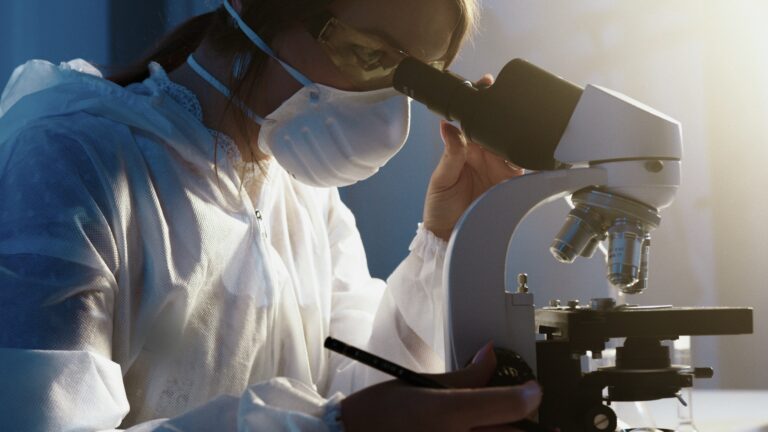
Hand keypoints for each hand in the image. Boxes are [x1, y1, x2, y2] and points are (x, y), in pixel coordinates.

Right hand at [340, 343, 541, 431]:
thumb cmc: (379, 414)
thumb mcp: (420, 384)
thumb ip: (464, 376)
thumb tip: (490, 357)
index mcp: (447, 412)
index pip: (509, 404)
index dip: (529, 395)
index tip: (533, 390)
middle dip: (528, 426)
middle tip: (541, 421)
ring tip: (510, 428)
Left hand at [422, 74, 524, 240]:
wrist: (449, 237)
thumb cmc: (439, 208)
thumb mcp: (440, 180)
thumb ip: (449, 154)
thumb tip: (448, 126)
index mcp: (464, 149)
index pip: (474, 121)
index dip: (481, 104)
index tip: (486, 85)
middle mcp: (483, 155)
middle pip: (496, 129)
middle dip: (503, 114)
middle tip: (508, 99)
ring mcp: (498, 168)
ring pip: (511, 143)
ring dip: (515, 133)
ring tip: (518, 123)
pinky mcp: (510, 182)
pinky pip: (522, 165)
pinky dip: (527, 157)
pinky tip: (528, 148)